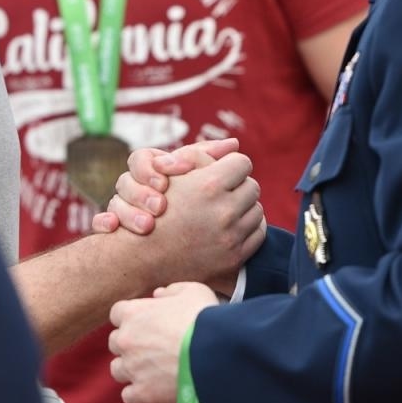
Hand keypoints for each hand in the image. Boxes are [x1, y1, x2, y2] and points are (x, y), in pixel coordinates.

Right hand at [92, 146, 263, 291]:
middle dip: (238, 186)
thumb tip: (234, 144)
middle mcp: (224, 212)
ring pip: (257, 210)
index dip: (230, 165)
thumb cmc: (153, 208)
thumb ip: (201, 153)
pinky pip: (258, 233)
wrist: (144, 258)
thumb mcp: (171, 173)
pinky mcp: (235, 257)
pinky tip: (230, 226)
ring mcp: (231, 237)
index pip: (242, 163)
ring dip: (243, 207)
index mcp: (209, 185)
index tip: (222, 171)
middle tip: (223, 191)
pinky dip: (247, 228)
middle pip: (252, 186)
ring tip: (225, 209)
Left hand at [108, 282, 218, 402]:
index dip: (131, 319)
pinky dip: (139, 395)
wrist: (216, 354)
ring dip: (131, 369)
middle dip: (130, 344)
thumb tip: (158, 295)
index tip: (146, 324)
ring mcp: (131, 368)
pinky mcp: (142, 394)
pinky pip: (129, 396)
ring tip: (154, 372)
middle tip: (153, 348)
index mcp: (133, 313)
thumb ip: (171, 291)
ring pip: (118, 370)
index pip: (117, 314)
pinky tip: (155, 391)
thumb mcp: (192, 291)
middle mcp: (125, 340)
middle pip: (116, 342)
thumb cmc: (204, 319)